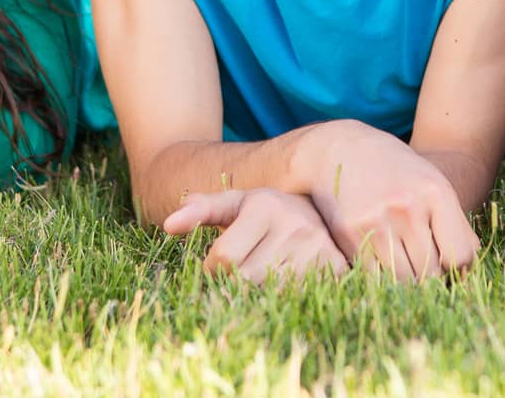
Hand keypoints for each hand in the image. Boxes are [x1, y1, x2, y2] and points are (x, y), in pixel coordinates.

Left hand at [163, 188, 348, 281]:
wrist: (323, 210)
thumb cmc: (267, 213)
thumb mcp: (235, 205)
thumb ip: (202, 210)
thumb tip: (169, 225)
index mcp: (265, 206)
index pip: (223, 259)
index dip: (213, 268)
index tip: (221, 261)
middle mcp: (294, 224)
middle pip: (245, 280)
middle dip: (236, 280)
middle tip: (245, 267)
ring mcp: (318, 248)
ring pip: (269, 293)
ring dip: (261, 290)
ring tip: (268, 271)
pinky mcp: (336, 268)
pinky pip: (294, 299)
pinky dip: (286, 296)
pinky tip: (288, 279)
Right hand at [304, 121, 479, 280]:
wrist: (340, 148)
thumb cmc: (395, 172)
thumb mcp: (431, 184)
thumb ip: (454, 225)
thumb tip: (466, 274)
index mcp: (435, 192)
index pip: (459, 256)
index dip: (458, 270)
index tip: (448, 267)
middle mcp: (407, 206)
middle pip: (431, 274)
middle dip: (430, 277)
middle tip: (422, 267)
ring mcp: (376, 221)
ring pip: (403, 282)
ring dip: (406, 281)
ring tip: (401, 263)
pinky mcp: (348, 234)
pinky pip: (374, 277)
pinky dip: (379, 278)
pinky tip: (378, 260)